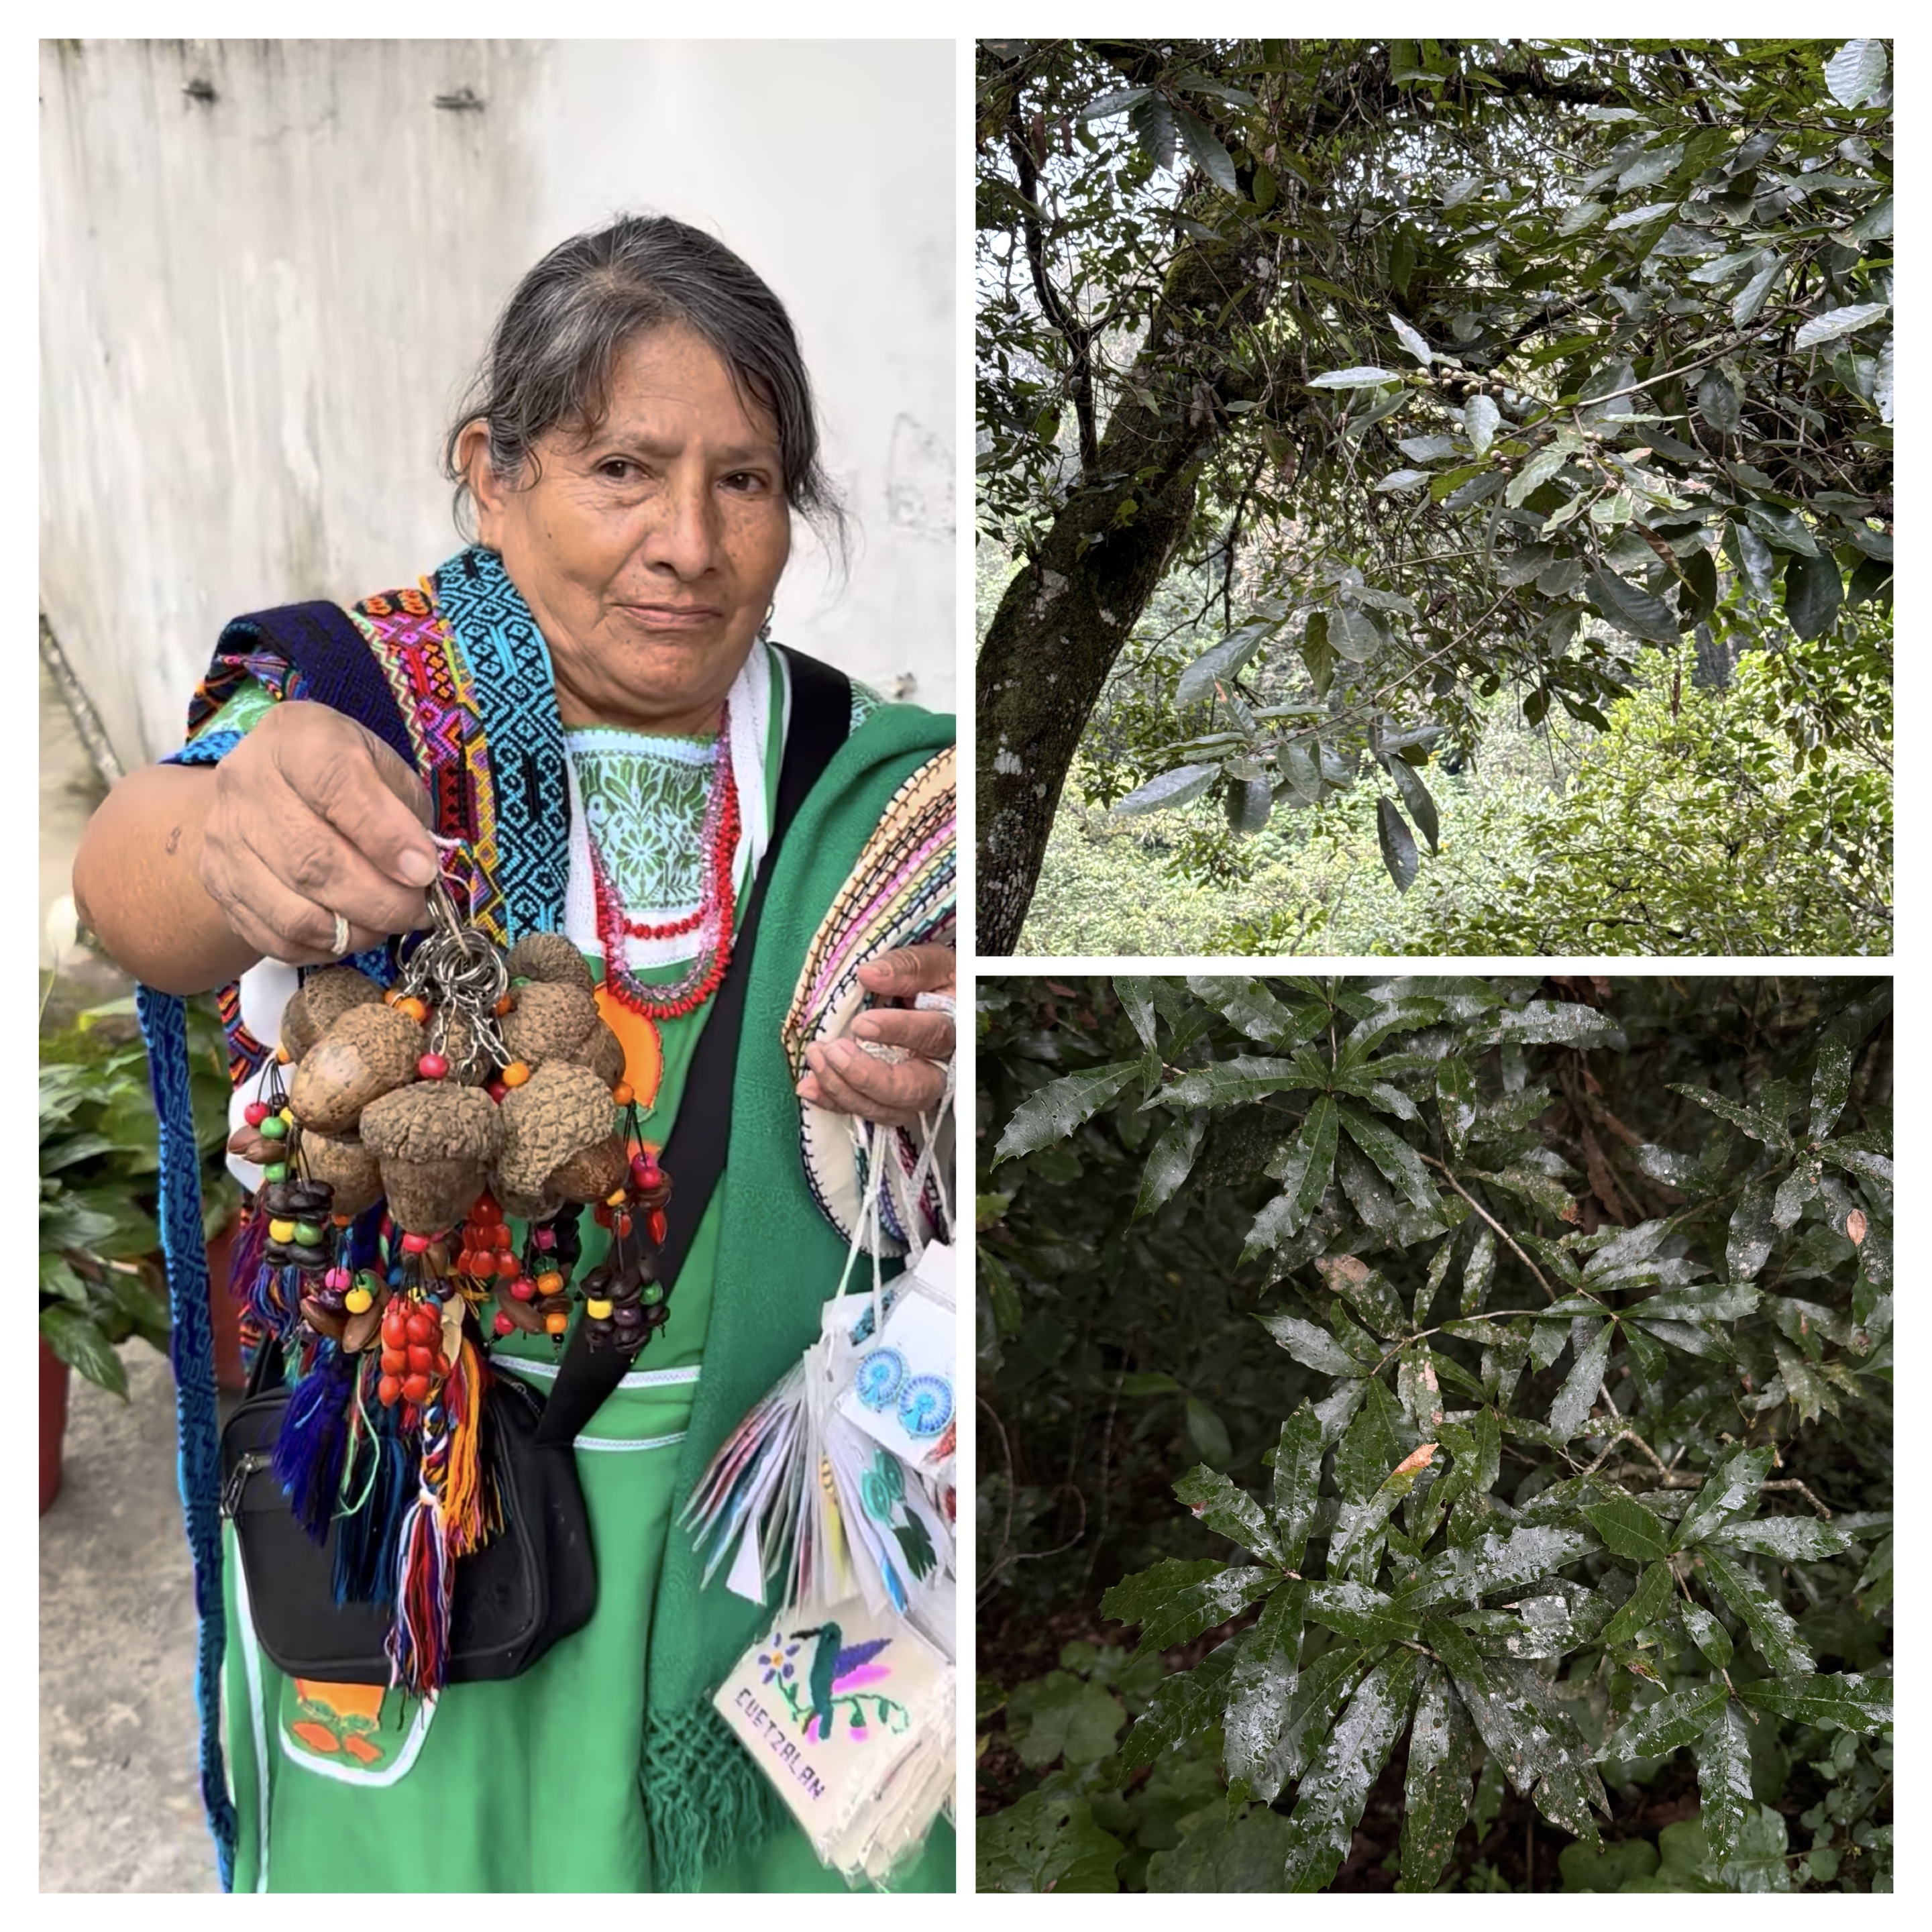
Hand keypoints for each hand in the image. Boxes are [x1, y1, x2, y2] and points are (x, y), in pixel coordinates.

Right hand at [199, 701, 440, 965]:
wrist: (268, 789)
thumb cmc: (343, 776)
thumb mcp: (384, 768)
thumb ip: (405, 809)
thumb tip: (420, 870)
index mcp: (296, 737)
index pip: (336, 785)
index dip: (386, 837)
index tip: (425, 872)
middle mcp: (246, 782)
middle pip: (312, 861)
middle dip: (380, 900)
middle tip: (419, 912)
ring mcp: (225, 838)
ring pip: (293, 911)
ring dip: (355, 931)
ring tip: (389, 923)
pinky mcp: (219, 885)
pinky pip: (275, 938)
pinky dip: (323, 948)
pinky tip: (351, 932)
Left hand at [796, 944, 954, 1131]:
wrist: (935, 1003)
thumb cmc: (936, 982)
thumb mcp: (932, 963)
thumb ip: (907, 967)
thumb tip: (868, 975)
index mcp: (955, 1030)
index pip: (932, 1036)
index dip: (897, 1032)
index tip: (861, 1024)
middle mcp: (941, 1069)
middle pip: (912, 1090)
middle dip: (866, 1076)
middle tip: (832, 1051)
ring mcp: (918, 1092)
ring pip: (888, 1110)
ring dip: (845, 1090)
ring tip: (816, 1058)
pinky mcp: (894, 1103)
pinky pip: (867, 1113)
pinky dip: (835, 1103)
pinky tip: (810, 1086)